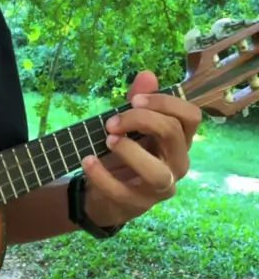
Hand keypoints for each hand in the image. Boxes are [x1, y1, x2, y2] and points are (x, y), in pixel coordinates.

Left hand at [82, 71, 201, 225]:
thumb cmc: (125, 152)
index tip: (135, 99)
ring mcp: (161, 187)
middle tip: (112, 122)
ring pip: (157, 171)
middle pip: (173, 133)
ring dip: (130, 151)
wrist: (106, 194)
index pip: (191, 116)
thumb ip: (139, 100)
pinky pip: (122, 191)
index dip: (165, 102)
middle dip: (140, 119)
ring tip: (108, 140)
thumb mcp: (130, 124)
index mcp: (179, 139)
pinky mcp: (139, 203)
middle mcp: (178, 162)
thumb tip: (147, 75)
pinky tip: (87, 160)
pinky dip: (102, 175)